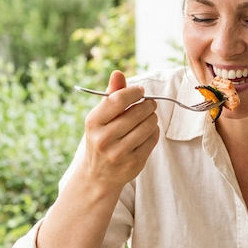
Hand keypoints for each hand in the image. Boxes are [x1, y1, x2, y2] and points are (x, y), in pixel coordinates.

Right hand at [81, 70, 159, 194]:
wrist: (98, 175)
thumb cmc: (101, 138)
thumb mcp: (100, 117)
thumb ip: (111, 95)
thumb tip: (118, 73)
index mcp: (93, 122)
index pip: (118, 99)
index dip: (134, 92)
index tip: (141, 91)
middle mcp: (103, 138)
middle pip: (137, 113)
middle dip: (148, 105)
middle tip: (150, 104)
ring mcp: (118, 153)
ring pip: (147, 126)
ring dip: (153, 118)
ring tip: (149, 117)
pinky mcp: (133, 163)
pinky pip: (152, 140)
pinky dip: (154, 132)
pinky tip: (148, 131)